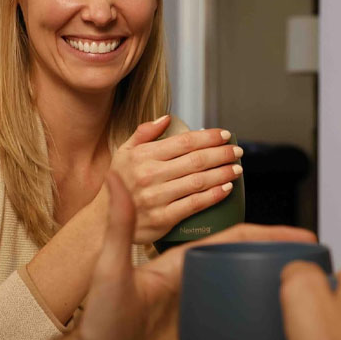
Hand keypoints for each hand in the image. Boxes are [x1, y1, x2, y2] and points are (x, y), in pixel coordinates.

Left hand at [78, 172, 315, 339]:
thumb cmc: (98, 323)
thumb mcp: (111, 270)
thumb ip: (120, 225)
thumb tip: (115, 176)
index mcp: (181, 264)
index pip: (232, 241)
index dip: (266, 235)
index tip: (298, 234)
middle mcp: (194, 285)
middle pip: (246, 267)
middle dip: (281, 262)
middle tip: (316, 265)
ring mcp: (200, 314)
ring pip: (245, 298)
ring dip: (274, 294)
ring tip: (311, 299)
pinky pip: (237, 332)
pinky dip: (260, 328)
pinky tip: (283, 333)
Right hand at [110, 115, 243, 243]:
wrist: (102, 221)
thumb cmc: (118, 185)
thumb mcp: (124, 153)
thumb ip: (144, 133)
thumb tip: (167, 118)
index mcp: (144, 156)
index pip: (185, 142)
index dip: (209, 137)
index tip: (225, 135)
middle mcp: (150, 175)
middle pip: (196, 160)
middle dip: (222, 154)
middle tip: (237, 152)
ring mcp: (157, 197)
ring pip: (199, 181)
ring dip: (222, 173)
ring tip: (236, 168)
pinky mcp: (163, 218)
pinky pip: (194, 204)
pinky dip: (213, 195)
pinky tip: (226, 188)